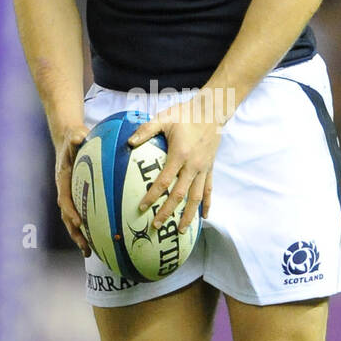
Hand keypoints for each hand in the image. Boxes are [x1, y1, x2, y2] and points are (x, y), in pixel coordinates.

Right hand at [55, 124, 90, 253]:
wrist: (68, 139)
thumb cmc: (73, 138)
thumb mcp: (74, 135)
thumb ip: (75, 138)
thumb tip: (78, 136)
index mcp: (63, 179)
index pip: (64, 198)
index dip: (70, 211)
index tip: (79, 222)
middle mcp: (65, 191)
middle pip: (67, 217)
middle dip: (75, 233)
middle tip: (85, 248)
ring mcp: (70, 196)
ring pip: (73, 220)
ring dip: (80, 237)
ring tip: (89, 253)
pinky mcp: (78, 198)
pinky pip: (82, 216)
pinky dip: (88, 229)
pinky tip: (99, 241)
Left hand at [128, 104, 221, 232]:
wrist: (212, 111)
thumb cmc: (185, 114)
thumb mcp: (164, 118)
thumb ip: (146, 130)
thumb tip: (128, 142)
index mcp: (180, 155)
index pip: (164, 181)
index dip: (152, 195)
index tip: (142, 207)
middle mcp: (193, 166)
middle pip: (179, 195)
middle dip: (168, 212)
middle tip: (157, 225)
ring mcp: (203, 169)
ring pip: (196, 197)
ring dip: (188, 215)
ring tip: (181, 230)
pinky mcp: (210, 168)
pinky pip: (208, 190)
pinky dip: (207, 204)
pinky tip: (204, 216)